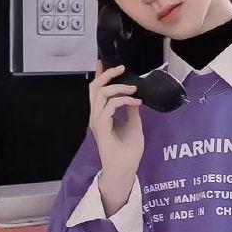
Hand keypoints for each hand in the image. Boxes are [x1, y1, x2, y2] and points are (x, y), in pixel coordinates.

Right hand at [88, 59, 144, 178]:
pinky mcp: (101, 127)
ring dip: (119, 88)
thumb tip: (134, 96)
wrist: (125, 169)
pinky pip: (110, 106)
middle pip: (95, 88)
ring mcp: (97, 121)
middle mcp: (97, 115)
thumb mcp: (134, 124)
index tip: (104, 62)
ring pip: (101, 94)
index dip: (100, 75)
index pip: (98, 91)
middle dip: (107, 74)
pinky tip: (136, 102)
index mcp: (102, 114)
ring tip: (134, 89)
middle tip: (121, 68)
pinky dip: (124, 100)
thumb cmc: (128, 150)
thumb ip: (131, 110)